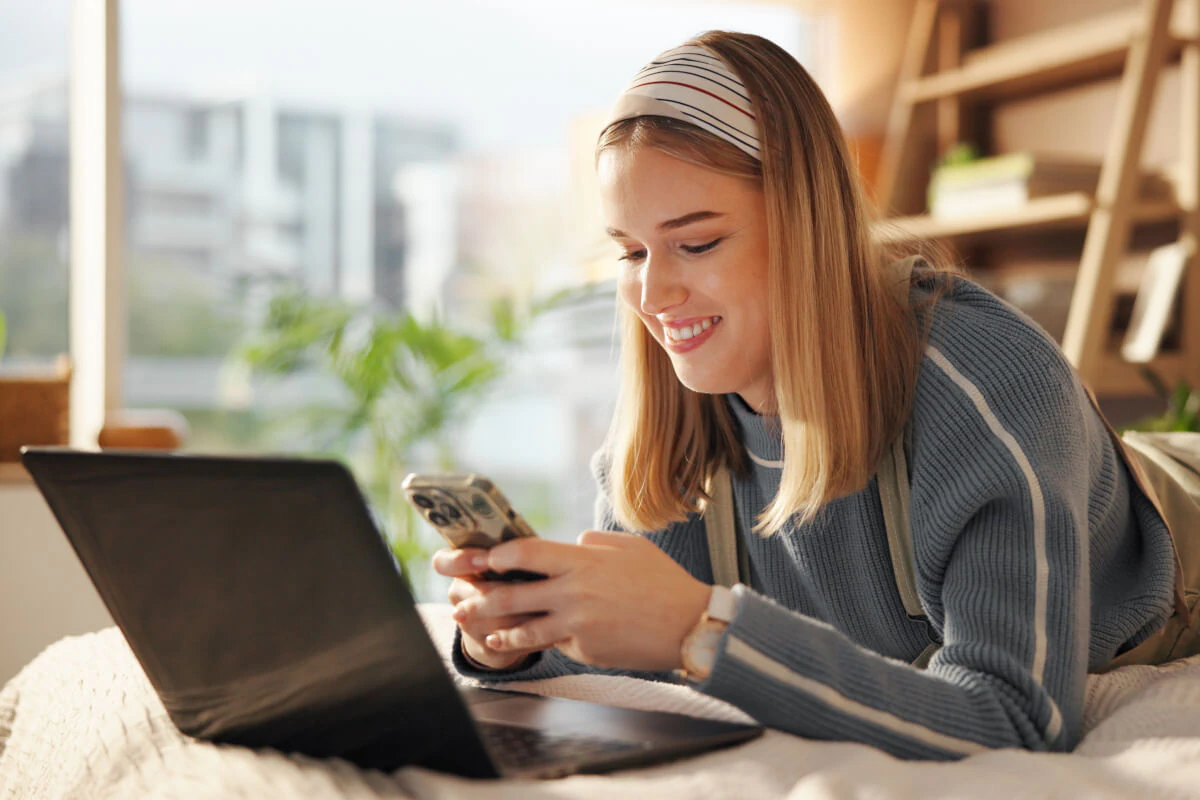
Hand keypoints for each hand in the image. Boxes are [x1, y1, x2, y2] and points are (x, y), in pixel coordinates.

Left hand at [453, 531, 711, 671]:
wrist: (690, 626)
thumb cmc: (663, 582)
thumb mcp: (630, 547)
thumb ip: (595, 543)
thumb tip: (573, 543)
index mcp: (583, 561)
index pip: (526, 553)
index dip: (497, 555)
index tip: (481, 558)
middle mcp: (574, 593)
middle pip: (512, 594)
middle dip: (480, 596)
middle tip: (460, 597)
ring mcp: (577, 625)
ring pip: (523, 628)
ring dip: (495, 628)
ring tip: (476, 629)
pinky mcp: (584, 651)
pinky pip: (554, 644)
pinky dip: (535, 641)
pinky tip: (512, 641)